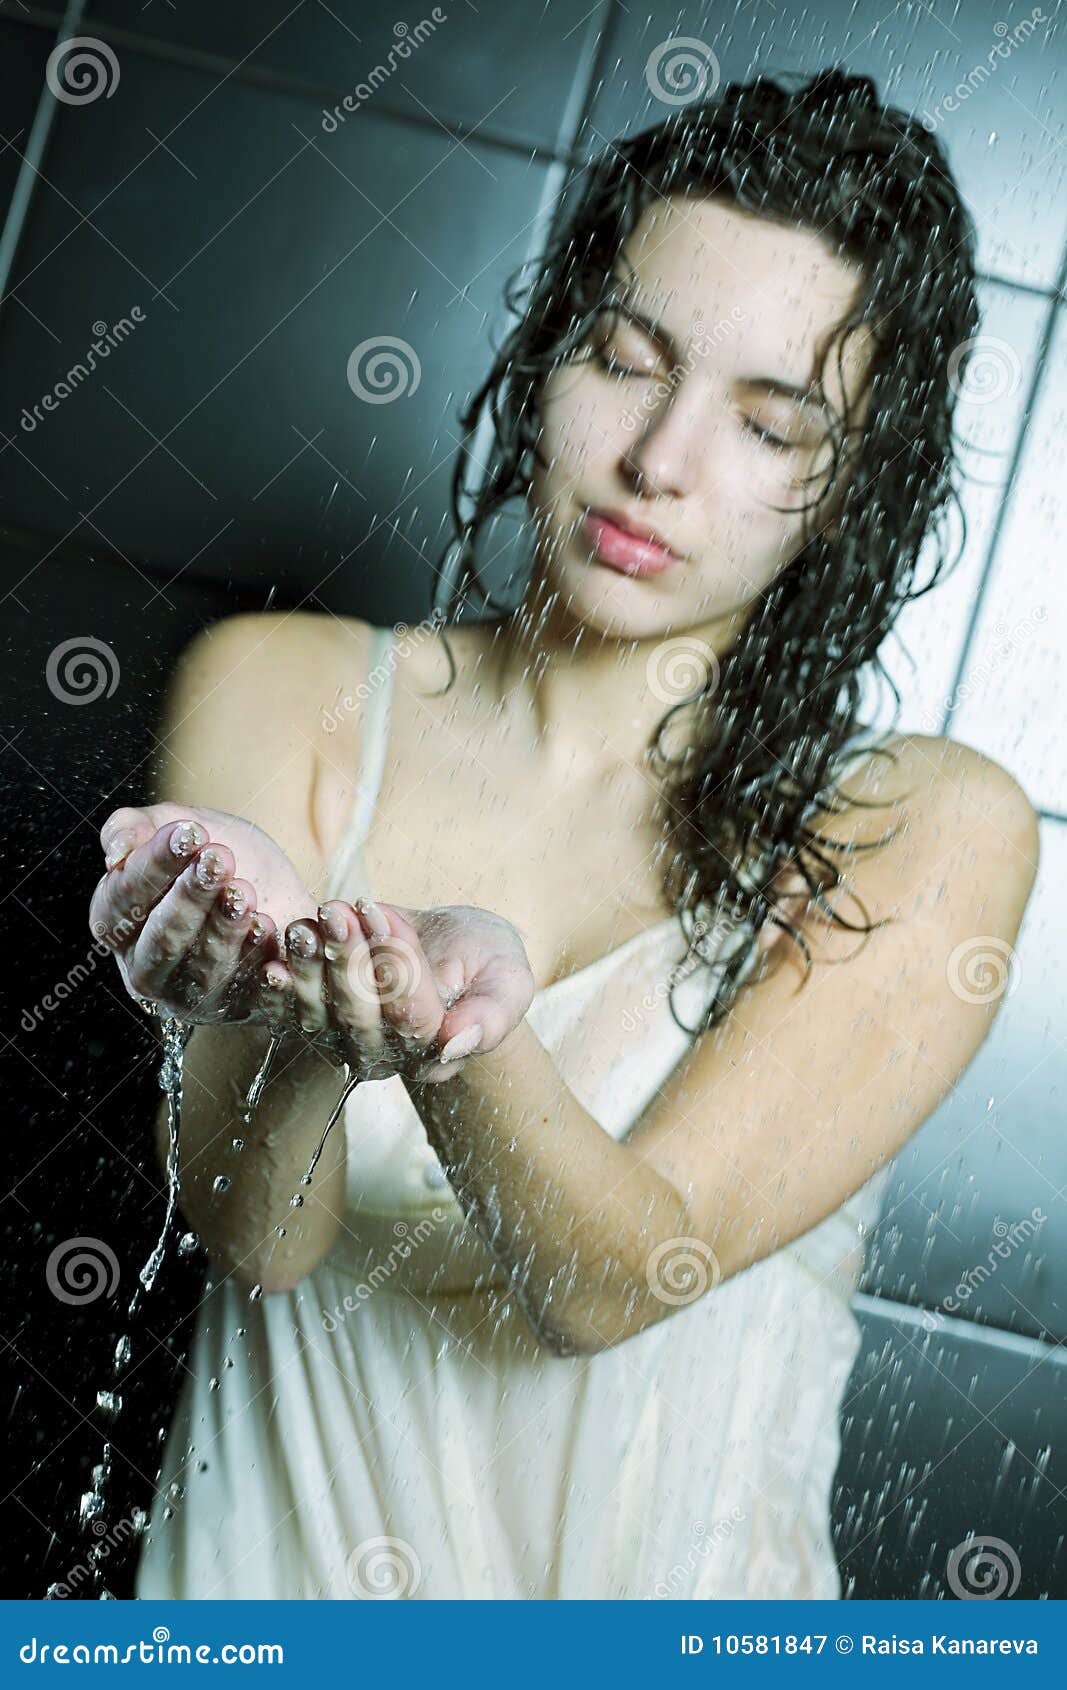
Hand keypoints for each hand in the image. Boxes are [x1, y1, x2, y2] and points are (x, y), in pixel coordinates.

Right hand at [89, 802, 313, 1024]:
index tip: (189, 831)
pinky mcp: (235, 1007)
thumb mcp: (175, 827)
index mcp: (118, 924)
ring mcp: (190, 994)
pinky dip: (255, 959)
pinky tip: (267, 927)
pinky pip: (245, 990)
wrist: (279, 892)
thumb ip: (133, 829)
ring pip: (203, 967)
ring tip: (244, 891)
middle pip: (162, 938)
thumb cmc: (215, 858)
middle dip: (190, 897)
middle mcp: (146, 968)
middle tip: (219, 858)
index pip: (124, 899)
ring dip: (224, 927)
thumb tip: (115, 852)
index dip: (154, 864)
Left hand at [273, 898, 535, 1082]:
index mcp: (434, 1055)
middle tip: (339, 910)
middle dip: (348, 958)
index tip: (386, 916)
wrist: (456, 951)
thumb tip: (456, 1043)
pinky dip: (286, 970)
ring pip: (321, 1010)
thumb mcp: (507, 982)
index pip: (410, 1017)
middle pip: (359, 1016)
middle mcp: (386, 1057)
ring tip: (312, 914)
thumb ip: (491, 1016)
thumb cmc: (489, 965)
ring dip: (311, 960)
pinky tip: (287, 937)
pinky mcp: (318, 1017)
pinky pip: (293, 1003)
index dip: (396, 966)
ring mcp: (346, 1040)